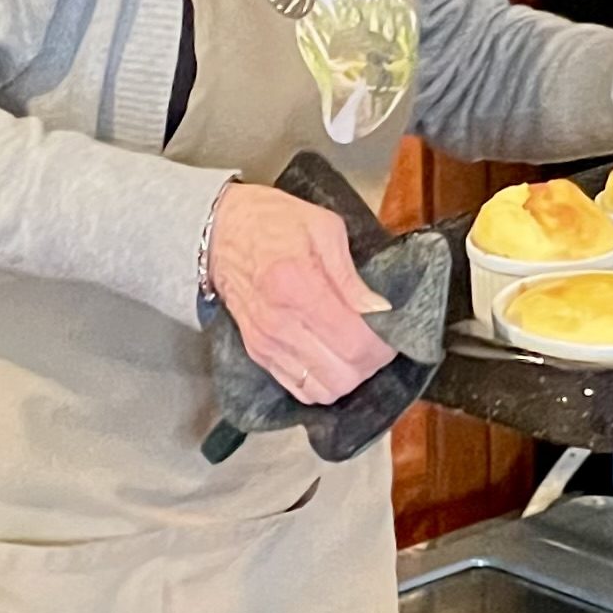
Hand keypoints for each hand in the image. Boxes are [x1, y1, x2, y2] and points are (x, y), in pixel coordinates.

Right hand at [208, 184, 395, 405]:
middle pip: (344, 375)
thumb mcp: (324, 228)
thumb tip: (380, 311)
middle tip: (378, 340)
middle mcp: (281, 323)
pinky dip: (323, 382)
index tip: (392, 329)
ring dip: (349, 376)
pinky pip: (300, 390)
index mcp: (300, 286)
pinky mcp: (258, 354)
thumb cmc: (274, 222)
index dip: (384, 345)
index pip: (356, 343)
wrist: (220, 232)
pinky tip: (330, 358)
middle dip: (371, 363)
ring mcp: (267, 343)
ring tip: (355, 350)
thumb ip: (352, 276)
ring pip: (324, 390)